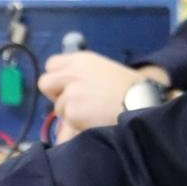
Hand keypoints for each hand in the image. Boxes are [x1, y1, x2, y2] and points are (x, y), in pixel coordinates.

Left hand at [37, 51, 168, 143]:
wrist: (142, 104)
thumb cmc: (131, 89)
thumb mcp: (105, 71)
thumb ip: (83, 75)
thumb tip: (68, 90)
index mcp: (81, 60)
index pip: (51, 64)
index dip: (58, 78)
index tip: (68, 87)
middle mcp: (72, 73)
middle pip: (45, 83)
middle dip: (56, 95)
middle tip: (73, 103)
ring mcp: (70, 93)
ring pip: (58, 108)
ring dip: (71, 114)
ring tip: (94, 114)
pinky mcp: (72, 111)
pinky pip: (66, 123)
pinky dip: (77, 125)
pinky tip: (95, 121)